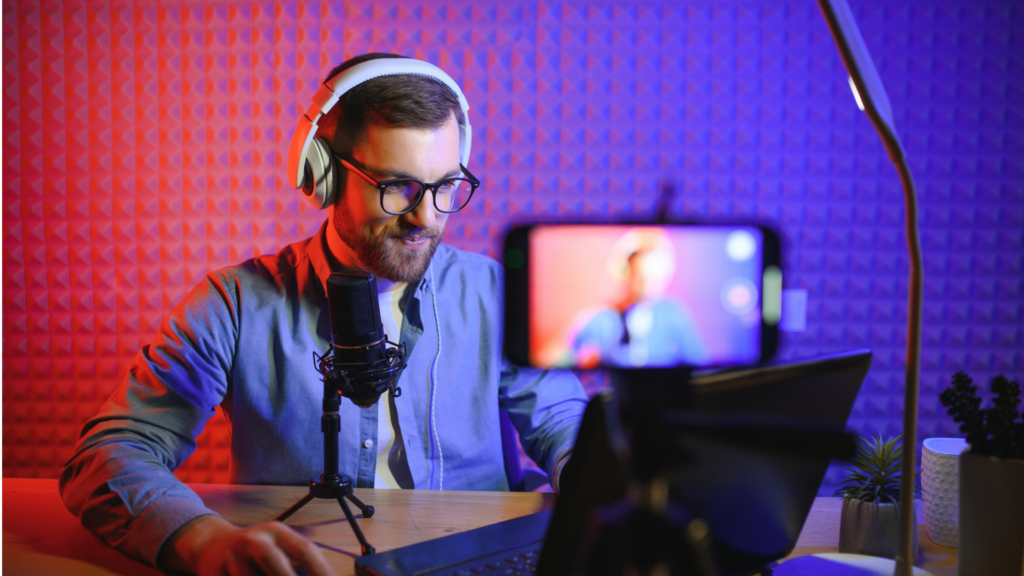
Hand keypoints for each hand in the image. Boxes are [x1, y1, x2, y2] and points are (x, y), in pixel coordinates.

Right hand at [158, 515, 333, 575]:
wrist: (209, 545)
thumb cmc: (255, 552)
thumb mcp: (277, 549)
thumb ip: (296, 565)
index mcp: (276, 532)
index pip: (303, 549)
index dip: (321, 569)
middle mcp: (254, 540)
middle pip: (273, 560)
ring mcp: (231, 557)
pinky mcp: (212, 572)